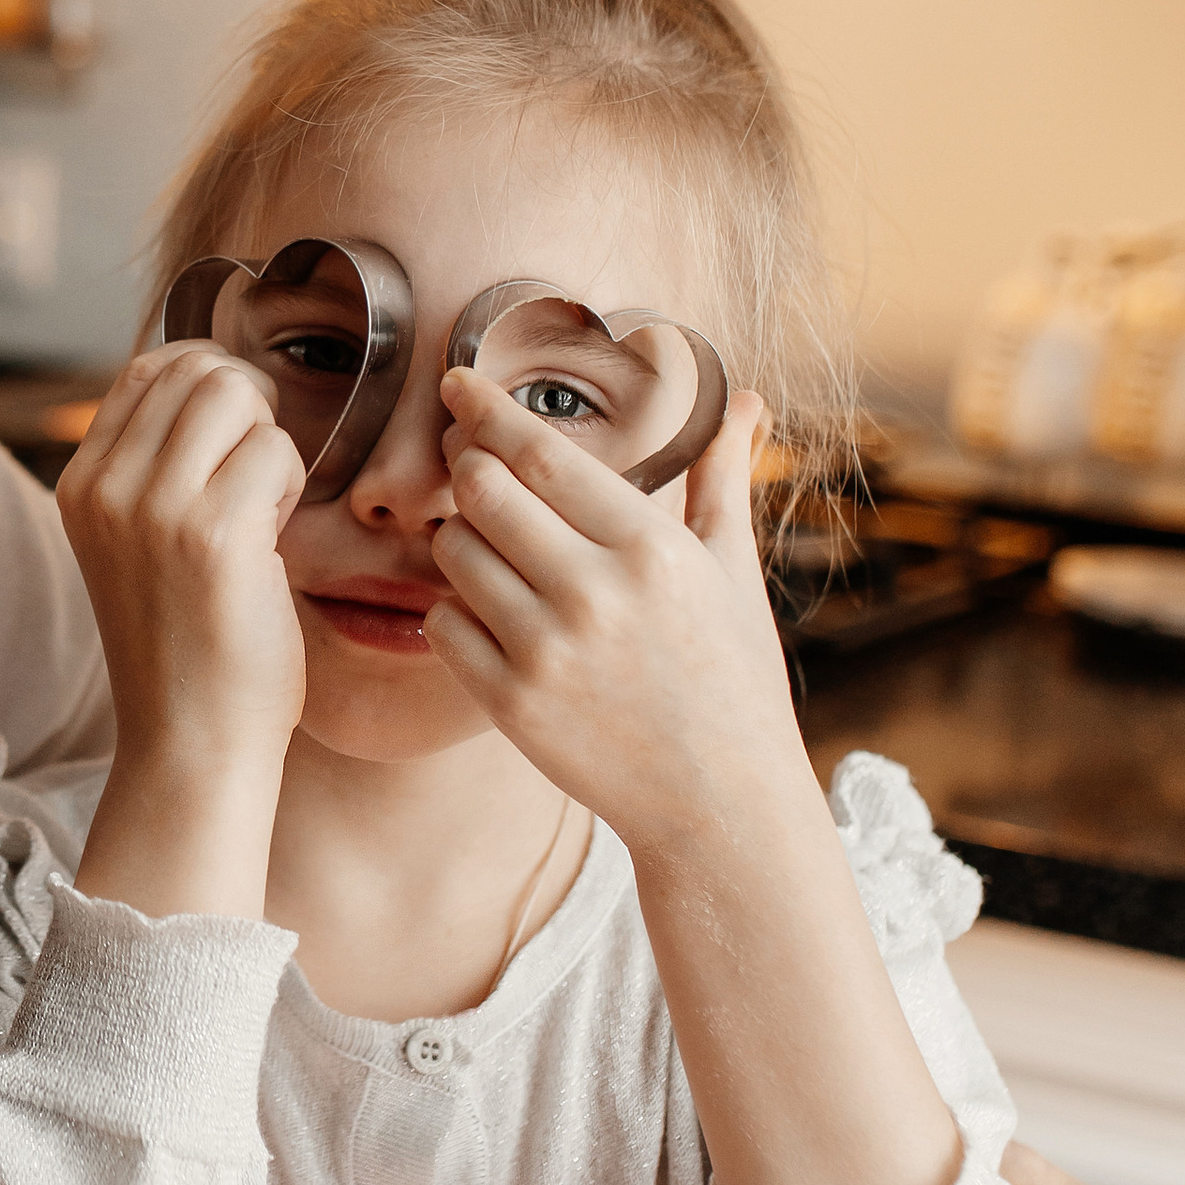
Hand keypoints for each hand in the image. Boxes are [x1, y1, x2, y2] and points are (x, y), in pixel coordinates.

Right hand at [57, 341, 306, 918]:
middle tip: (253, 487)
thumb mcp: (140, 542)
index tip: (231, 455)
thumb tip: (217, 380)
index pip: (151, 367)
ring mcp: (152, 506)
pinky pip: (275, 449)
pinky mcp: (210, 533)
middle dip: (247, 410)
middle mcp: (105, 486)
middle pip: (198, 367)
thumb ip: (156, 466)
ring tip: (262, 514)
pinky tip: (275, 544)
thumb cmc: (189, 647)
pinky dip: (291, 486)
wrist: (191, 744)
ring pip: (236, 392)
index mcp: (82, 484)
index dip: (211, 390)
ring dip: (269, 444)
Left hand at [425, 373, 801, 850]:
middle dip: (468, 467)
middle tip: (470, 463)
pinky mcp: (512, 706)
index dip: (489, 410)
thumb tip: (742, 397)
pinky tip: (494, 615)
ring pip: (453, 552)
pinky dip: (455, 610)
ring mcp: (548, 653)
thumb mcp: (734, 572)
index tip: (458, 382)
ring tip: (498, 551)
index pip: (542, 453)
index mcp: (650, 549)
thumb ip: (722, 477)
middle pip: (483, 491)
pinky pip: (443, 624)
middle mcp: (595, 594)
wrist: (722, 801)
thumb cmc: (732, 676)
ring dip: (460, 538)